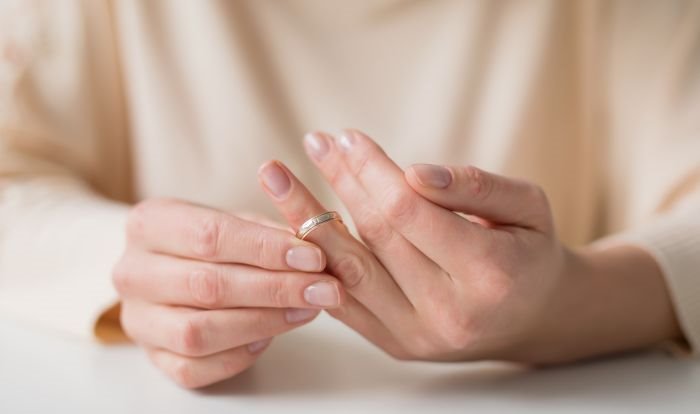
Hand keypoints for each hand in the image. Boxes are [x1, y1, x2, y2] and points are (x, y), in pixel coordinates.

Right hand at [112, 198, 344, 387]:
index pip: (210, 235)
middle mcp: (132, 271)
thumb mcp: (235, 221)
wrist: (169, 268)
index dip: (267, 249)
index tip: (314, 257)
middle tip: (323, 289)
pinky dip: (238, 355)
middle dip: (276, 289)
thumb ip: (268, 232)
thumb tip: (313, 252)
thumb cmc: (210, 241)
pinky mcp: (151, 356)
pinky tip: (269, 336)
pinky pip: (193, 368)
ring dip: (262, 323)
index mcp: (149, 223)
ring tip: (305, 310)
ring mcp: (137, 319)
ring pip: (198, 332)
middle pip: (207, 285)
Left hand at [258, 130, 680, 362]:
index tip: (348, 136)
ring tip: (278, 178)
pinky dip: (316, 261)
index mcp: (490, 275)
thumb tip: (414, 173)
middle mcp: (449, 313)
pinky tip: (295, 224)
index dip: (373, 171)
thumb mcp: (528, 206)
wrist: (532, 316)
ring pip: (347, 271)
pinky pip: (343, 300)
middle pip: (376, 237)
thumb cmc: (530, 251)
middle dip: (341, 183)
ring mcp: (417, 336)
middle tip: (316, 142)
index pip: (412, 213)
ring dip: (308, 220)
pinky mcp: (394, 345)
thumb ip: (475, 186)